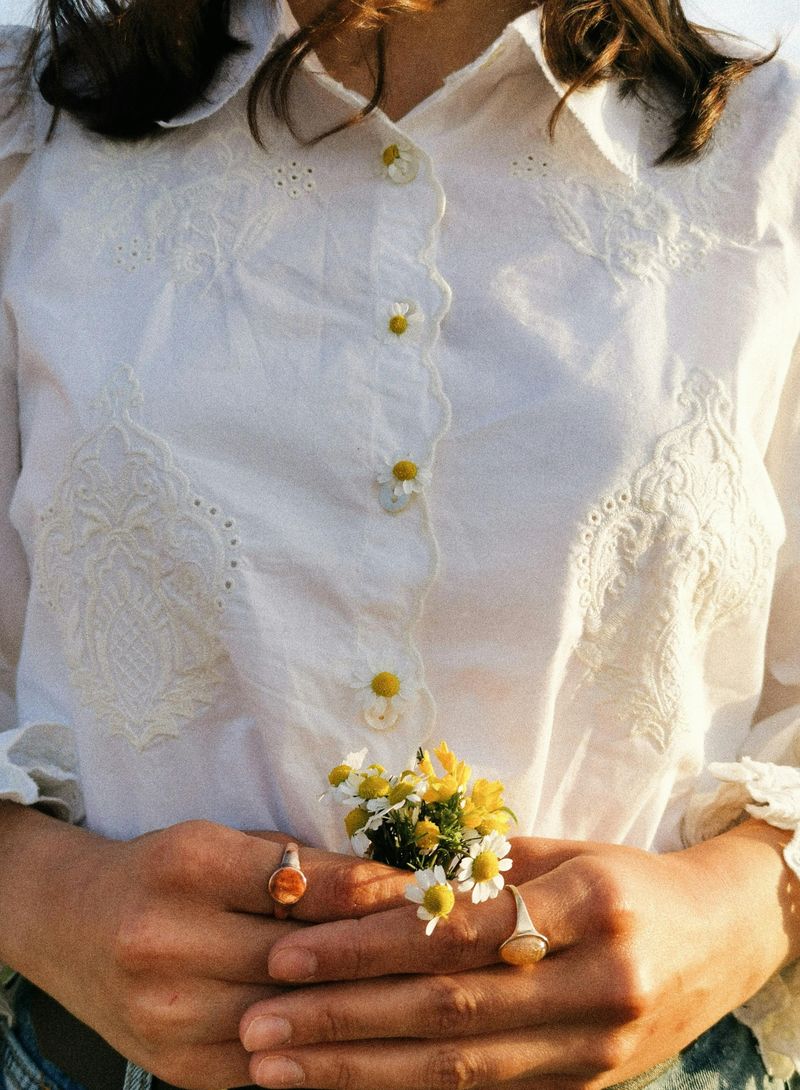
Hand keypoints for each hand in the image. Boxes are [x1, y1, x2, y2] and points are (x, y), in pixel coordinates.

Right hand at [0, 809, 409, 1089]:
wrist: (72, 926)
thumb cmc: (163, 871)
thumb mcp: (222, 844)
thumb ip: (300, 864)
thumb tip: (391, 883)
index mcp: (185, 867)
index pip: (298, 882)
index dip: (368, 890)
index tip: (424, 892)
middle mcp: (169, 942)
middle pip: (302, 955)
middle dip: (378, 951)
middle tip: (445, 944)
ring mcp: (170, 1016)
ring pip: (295, 1016)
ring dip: (361, 1005)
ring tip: (421, 989)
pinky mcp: (179, 1068)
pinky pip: (273, 1061)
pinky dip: (321, 1045)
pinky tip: (367, 1031)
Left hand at [240, 829, 798, 1089]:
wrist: (722, 937)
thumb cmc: (627, 879)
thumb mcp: (562, 852)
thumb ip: (476, 872)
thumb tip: (373, 882)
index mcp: (587, 904)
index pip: (454, 932)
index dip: (365, 946)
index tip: (289, 951)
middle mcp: (595, 983)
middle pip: (445, 1011)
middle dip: (340, 1020)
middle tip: (257, 1024)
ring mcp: (595, 1049)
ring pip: (458, 1071)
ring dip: (358, 1072)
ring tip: (277, 1070)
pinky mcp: (588, 1089)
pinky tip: (351, 1089)